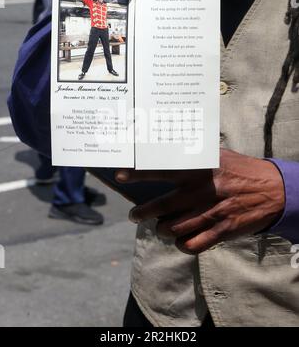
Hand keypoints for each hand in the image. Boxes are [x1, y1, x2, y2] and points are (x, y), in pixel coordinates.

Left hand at [115, 149, 284, 254]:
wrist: (273, 190)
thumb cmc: (242, 170)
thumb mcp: (219, 156)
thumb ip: (195, 156)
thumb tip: (170, 151)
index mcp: (199, 170)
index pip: (161, 169)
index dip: (138, 173)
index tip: (121, 176)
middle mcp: (201, 192)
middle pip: (161, 206)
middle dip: (142, 213)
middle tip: (135, 214)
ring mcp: (210, 213)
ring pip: (173, 229)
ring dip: (161, 229)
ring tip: (159, 226)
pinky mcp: (220, 232)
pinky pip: (191, 244)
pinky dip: (181, 244)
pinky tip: (180, 239)